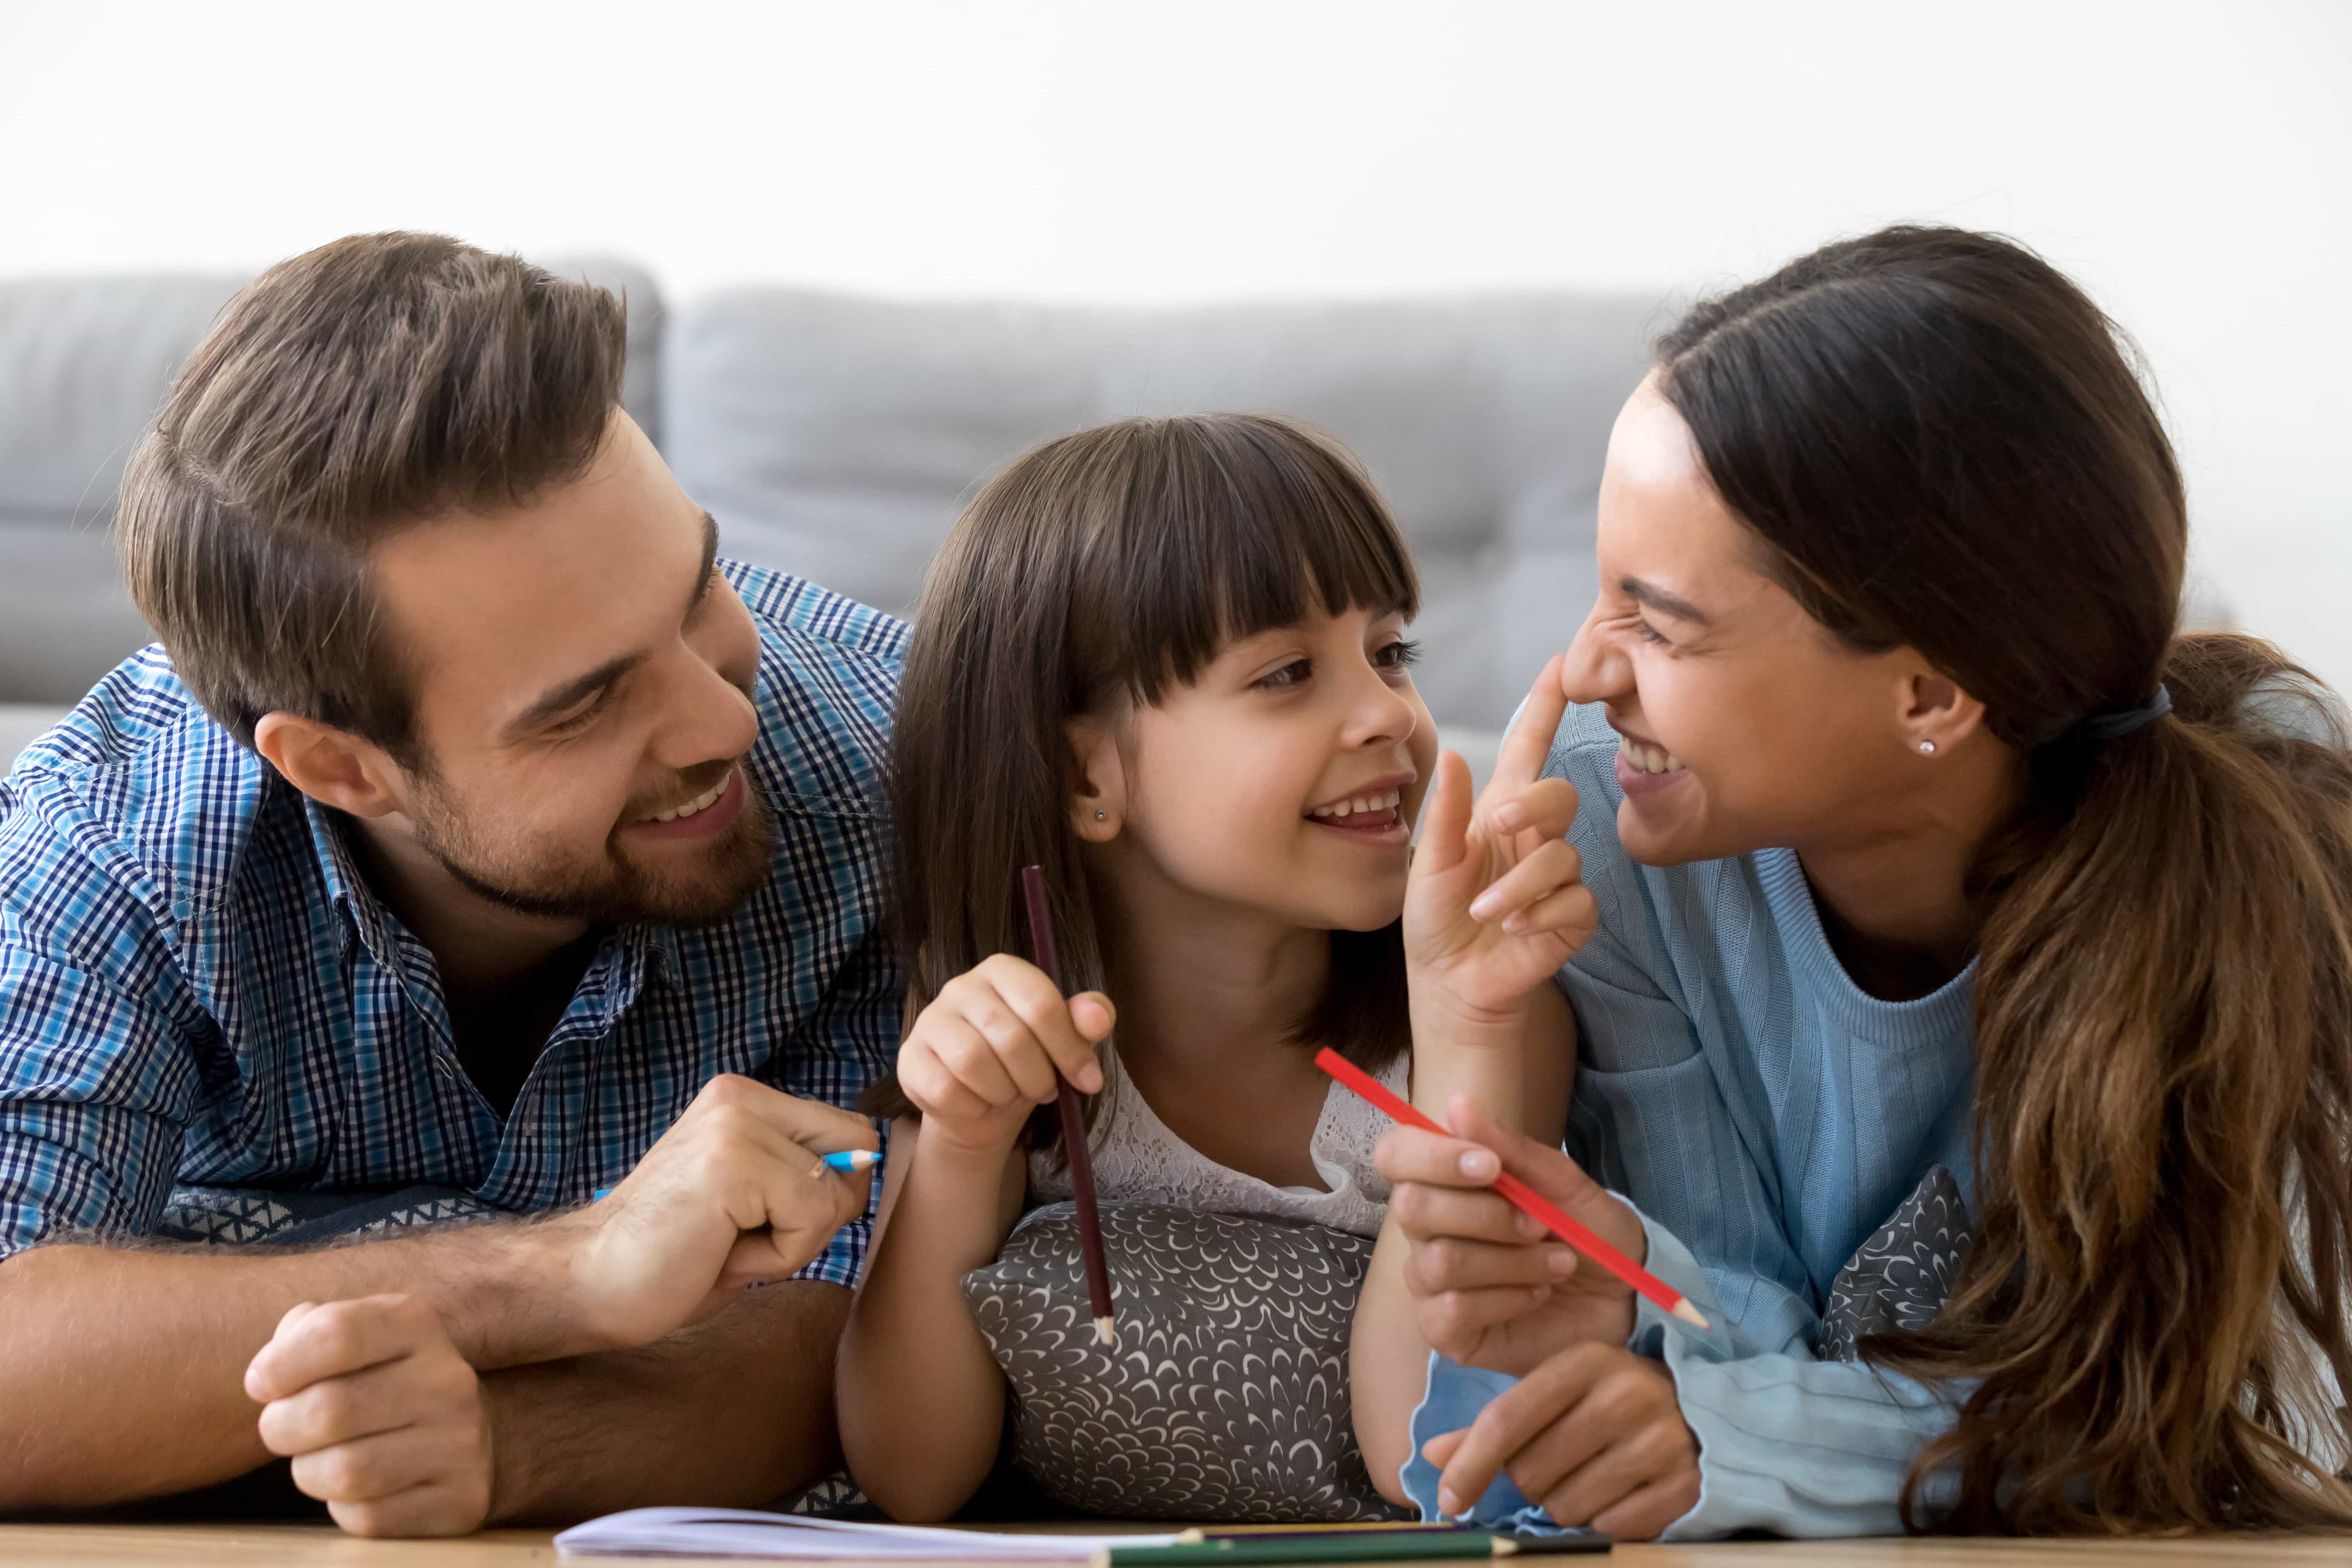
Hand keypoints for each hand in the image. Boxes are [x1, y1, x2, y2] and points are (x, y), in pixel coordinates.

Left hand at [247, 1295, 491, 1537]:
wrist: (459, 1432)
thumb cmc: (378, 1379)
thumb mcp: (352, 1335)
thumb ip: (304, 1332)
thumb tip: (265, 1375)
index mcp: (417, 1323)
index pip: (335, 1332)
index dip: (279, 1364)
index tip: (260, 1383)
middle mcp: (447, 1379)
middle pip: (329, 1408)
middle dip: (281, 1426)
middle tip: (282, 1428)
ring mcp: (461, 1441)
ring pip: (344, 1471)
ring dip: (309, 1471)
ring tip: (319, 1458)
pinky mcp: (461, 1498)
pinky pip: (367, 1516)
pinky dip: (344, 1508)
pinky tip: (359, 1487)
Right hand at [550, 1074, 879, 1349]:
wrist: (588, 1282)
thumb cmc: (672, 1256)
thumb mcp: (752, 1202)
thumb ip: (805, 1175)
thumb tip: (871, 1163)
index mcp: (744, 1099)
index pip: (847, 1132)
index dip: (827, 1194)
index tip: (758, 1222)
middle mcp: (741, 1097)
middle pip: (856, 1150)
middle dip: (819, 1214)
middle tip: (743, 1238)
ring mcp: (736, 1124)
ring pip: (836, 1194)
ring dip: (792, 1243)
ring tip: (723, 1246)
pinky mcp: (733, 1162)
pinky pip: (811, 1218)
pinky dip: (777, 1257)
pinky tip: (718, 1255)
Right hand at [895, 954, 1112, 1158]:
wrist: (981, 1107)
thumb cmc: (1026, 1064)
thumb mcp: (1064, 1042)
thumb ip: (1087, 1022)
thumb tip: (1098, 1018)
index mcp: (1003, 971)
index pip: (1041, 1004)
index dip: (1070, 1049)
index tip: (1089, 1082)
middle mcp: (961, 986)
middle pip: (1010, 1037)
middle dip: (1038, 1077)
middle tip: (1043, 1090)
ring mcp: (930, 1020)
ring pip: (973, 1062)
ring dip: (1004, 1092)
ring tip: (1010, 1094)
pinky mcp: (910, 1057)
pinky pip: (945, 1089)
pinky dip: (972, 1107)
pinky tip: (979, 1104)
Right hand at [1379, 1095, 1646, 1373]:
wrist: (1625, 1296)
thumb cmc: (1588, 1232)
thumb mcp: (1562, 1182)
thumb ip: (1510, 1148)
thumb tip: (1457, 1104)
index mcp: (1445, 1183)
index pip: (1396, 1154)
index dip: (1432, 1157)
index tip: (1489, 1166)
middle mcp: (1426, 1231)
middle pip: (1413, 1207)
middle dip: (1488, 1215)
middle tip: (1541, 1225)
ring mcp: (1431, 1284)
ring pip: (1440, 1261)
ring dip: (1512, 1261)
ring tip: (1557, 1264)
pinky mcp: (1446, 1333)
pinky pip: (1452, 1311)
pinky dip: (1506, 1299)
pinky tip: (1536, 1296)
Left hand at [1407, 656, 1595, 1022]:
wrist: (1450, 983)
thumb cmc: (1437, 919)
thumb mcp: (1428, 865)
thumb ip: (1445, 814)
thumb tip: (1455, 754)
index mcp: (1499, 813)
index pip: (1529, 749)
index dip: (1544, 708)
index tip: (1561, 665)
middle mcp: (1534, 838)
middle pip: (1560, 796)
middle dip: (1534, 806)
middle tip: (1500, 825)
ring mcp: (1558, 876)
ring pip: (1562, 857)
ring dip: (1520, 885)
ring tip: (1486, 912)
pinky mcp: (1574, 915)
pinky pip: (1576, 901)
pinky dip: (1541, 915)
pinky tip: (1514, 931)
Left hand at [1422, 1342, 1699, 1539]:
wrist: (1696, 1410)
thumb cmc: (1608, 1400)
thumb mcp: (1554, 1393)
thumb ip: (1493, 1424)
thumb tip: (1433, 1454)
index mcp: (1585, 1361)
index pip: (1506, 1420)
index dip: (1469, 1465)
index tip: (1448, 1499)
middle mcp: (1626, 1395)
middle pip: (1531, 1471)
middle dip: (1528, 1480)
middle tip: (1554, 1465)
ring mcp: (1660, 1440)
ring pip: (1566, 1505)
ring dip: (1563, 1503)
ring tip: (1587, 1475)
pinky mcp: (1684, 1483)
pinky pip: (1610, 1528)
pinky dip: (1602, 1521)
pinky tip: (1616, 1493)